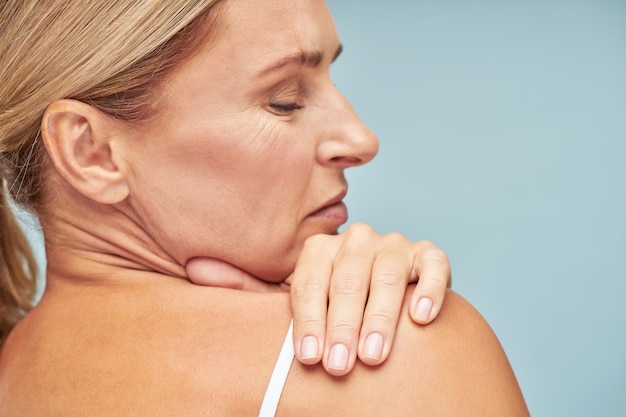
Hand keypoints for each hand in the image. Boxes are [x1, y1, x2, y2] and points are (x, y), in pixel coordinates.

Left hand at [185, 223, 450, 375]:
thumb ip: (248, 288)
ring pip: (388, 273)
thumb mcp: (290, 304)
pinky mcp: (429, 256)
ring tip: (374, 354)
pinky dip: (429, 289)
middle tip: (339, 367)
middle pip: (348, 278)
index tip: (306, 357)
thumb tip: (197, 266)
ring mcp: (395, 245)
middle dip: (342, 325)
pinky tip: (421, 319)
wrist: (380, 313)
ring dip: (381, 315)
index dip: (308, 319)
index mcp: (321, 250)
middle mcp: (357, 240)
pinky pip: (433, 265)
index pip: (310, 280)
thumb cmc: (330, 312)